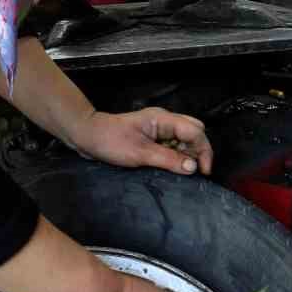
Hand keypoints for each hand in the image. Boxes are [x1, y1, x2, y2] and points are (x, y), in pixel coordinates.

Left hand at [70, 108, 212, 176]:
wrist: (88, 137)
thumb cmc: (111, 142)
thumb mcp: (140, 154)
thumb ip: (168, 159)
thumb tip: (193, 167)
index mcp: (163, 119)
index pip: (195, 131)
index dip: (204, 151)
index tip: (203, 172)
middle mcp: (164, 121)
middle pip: (194, 131)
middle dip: (198, 150)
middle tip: (193, 170)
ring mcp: (158, 128)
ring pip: (184, 138)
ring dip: (187, 154)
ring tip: (180, 170)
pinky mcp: (152, 136)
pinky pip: (172, 143)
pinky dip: (176, 155)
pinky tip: (171, 166)